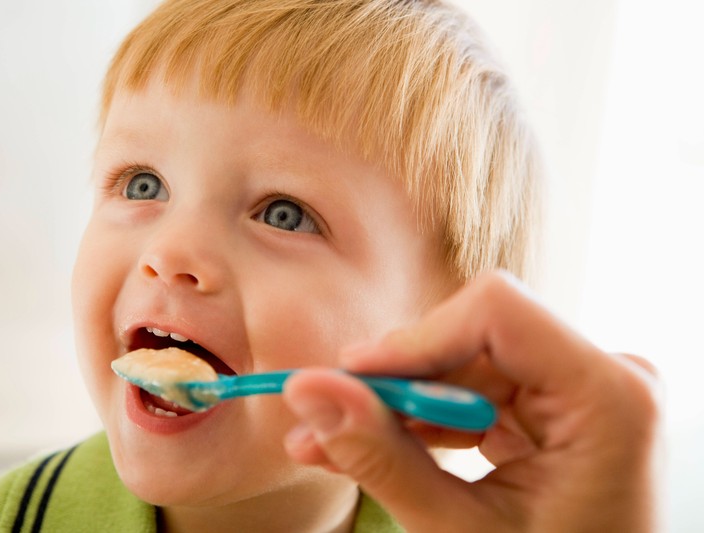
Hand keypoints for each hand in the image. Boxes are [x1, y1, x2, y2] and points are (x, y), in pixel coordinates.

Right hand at [283, 271, 659, 532]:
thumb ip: (381, 458)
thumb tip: (310, 390)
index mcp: (609, 397)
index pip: (497, 311)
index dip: (415, 338)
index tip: (350, 377)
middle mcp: (603, 378)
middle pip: (473, 337)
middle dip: (393, 381)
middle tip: (324, 415)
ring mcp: (579, 392)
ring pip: (463, 366)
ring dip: (397, 406)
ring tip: (332, 441)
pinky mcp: (553, 411)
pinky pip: (474, 393)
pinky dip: (423, 421)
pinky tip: (376, 445)